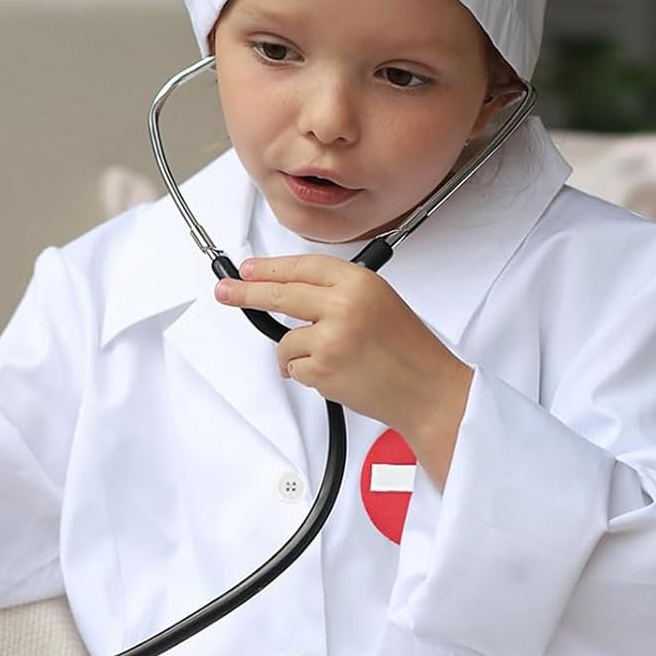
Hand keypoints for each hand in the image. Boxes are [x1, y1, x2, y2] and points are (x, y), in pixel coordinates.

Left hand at [213, 254, 472, 486]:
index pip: (303, 266)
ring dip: (296, 354)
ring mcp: (330, 337)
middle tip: (226, 291)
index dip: (271, 268)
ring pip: (285, 340)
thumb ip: (338, 293)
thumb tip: (291, 290)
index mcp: (360, 282)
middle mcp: (343, 305)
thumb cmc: (409, 351)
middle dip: (246, 293)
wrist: (428, 390)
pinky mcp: (321, 367)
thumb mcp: (379, 302)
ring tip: (331, 360)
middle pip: (279, 293)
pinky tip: (336, 374)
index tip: (248, 269)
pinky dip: (306, 374)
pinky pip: (293, 368)